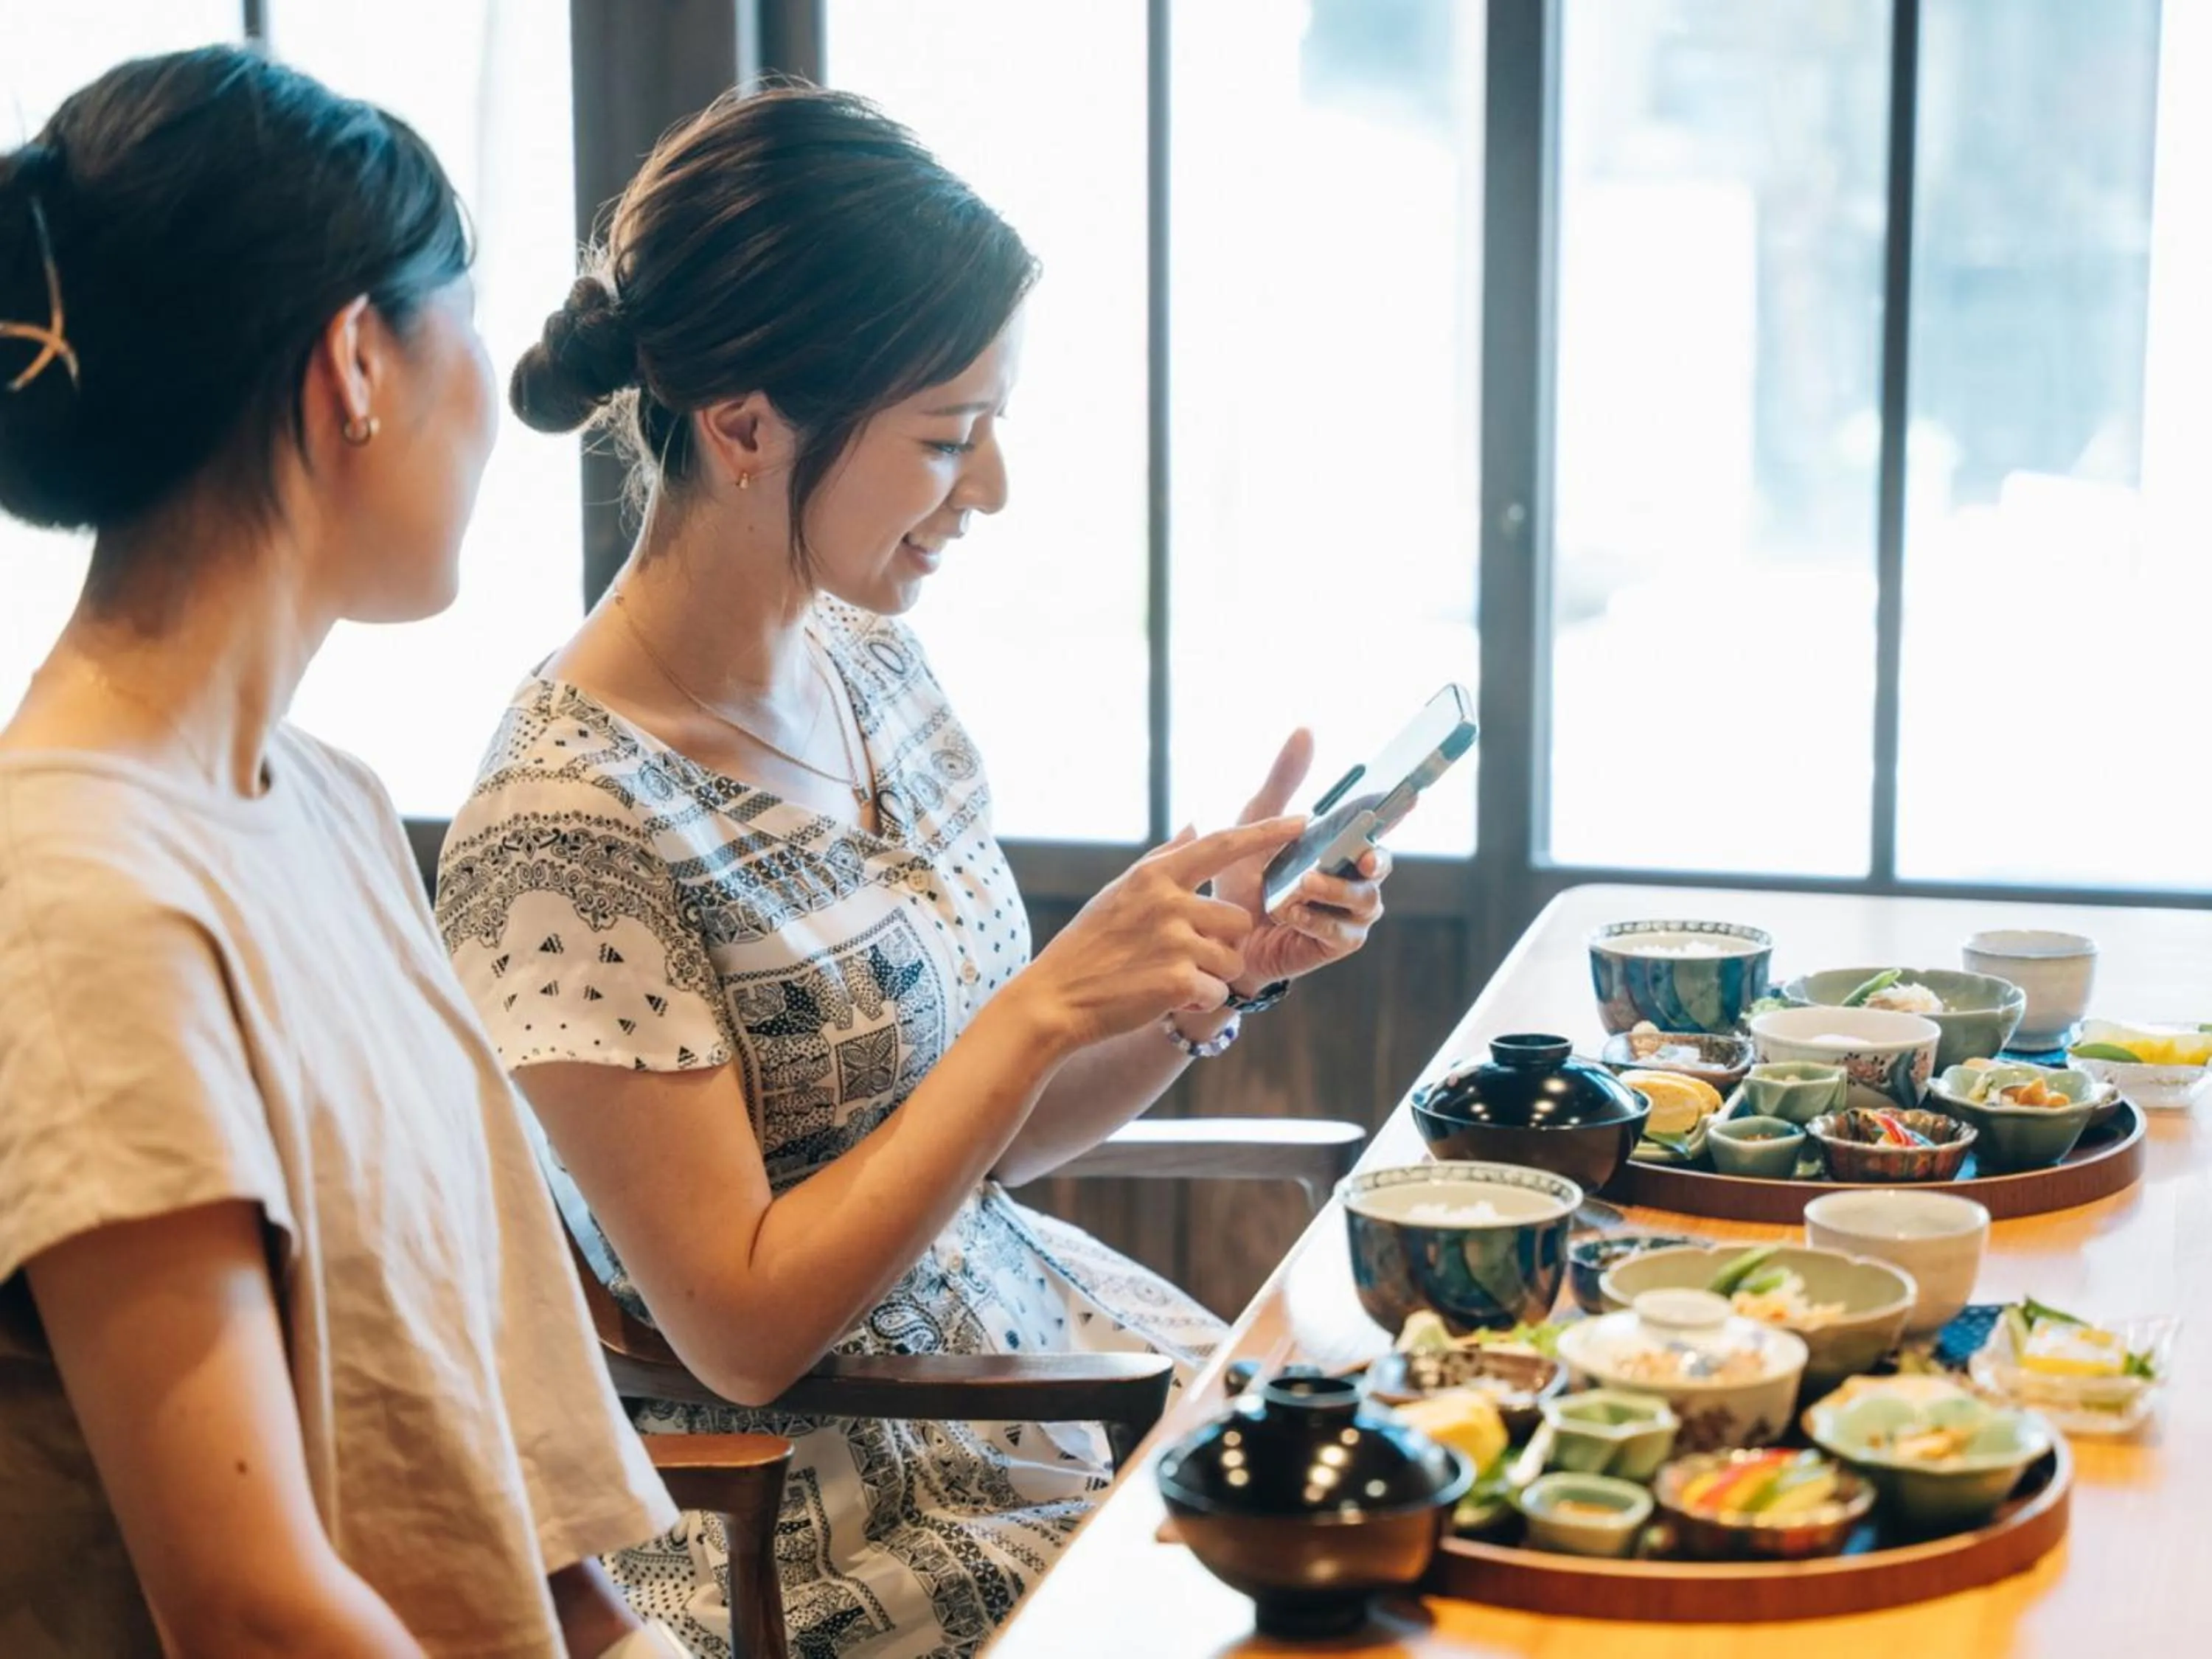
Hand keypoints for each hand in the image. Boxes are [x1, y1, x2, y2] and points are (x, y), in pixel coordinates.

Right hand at [1010, 815, 1305, 1053]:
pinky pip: (1218, 993)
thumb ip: (1164, 859)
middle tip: (1182, 956)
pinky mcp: (1176, 981)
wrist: (1055, 999)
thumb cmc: (1089, 945)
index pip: (1223, 844)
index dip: (1267, 833)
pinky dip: (1197, 1001)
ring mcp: (1173, 941)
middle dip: (1222, 943)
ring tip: (1167, 977)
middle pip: (1238, 919)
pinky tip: (1162, 997)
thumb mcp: (1120, 892)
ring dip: (1210, 975)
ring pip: (1232, 960)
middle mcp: (1168, 902)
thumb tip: (1196, 824)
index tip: (1304, 820)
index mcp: (1155, 876)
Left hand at [1211, 729, 1391, 990]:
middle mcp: (1354, 876)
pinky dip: (1316, 920)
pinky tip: (1290, 912)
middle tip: (1363, 856)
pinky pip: (1339, 930)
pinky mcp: (1339, 942)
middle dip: (1374, 857)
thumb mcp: (1257, 822)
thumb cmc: (1246, 876)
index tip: (1409, 796)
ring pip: (1363, 898)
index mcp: (1341, 843)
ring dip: (1334, 890)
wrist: (1224, 935)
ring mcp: (1351, 910)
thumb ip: (1283, 780)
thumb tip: (1306, 730)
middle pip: (1381, 862)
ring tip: (1303, 884)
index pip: (1378, 823)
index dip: (1397, 810)